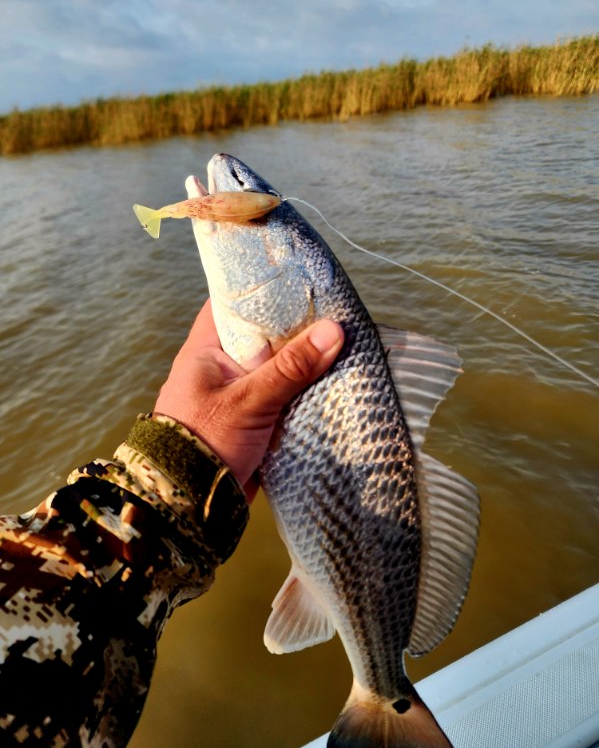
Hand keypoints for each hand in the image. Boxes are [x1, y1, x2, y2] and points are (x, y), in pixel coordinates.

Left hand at [154, 300, 343, 499]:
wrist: (190, 502)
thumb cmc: (206, 441)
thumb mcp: (249, 401)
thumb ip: (290, 368)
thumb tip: (334, 330)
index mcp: (206, 348)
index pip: (233, 303)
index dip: (265, 290)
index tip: (302, 279)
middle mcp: (222, 365)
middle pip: (264, 334)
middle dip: (296, 327)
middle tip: (336, 310)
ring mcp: (239, 391)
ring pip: (277, 365)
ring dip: (304, 361)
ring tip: (345, 340)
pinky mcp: (254, 417)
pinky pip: (283, 393)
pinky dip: (303, 389)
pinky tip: (333, 379)